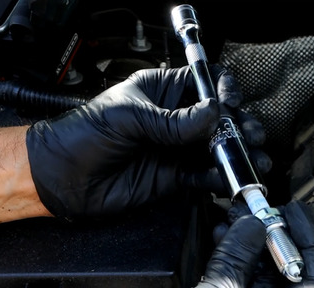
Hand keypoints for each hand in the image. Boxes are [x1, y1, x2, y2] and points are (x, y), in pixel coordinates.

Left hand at [26, 65, 265, 220]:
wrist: (62, 177)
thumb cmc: (82, 135)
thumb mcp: (128, 118)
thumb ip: (172, 121)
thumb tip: (213, 114)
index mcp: (162, 91)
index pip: (203, 82)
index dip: (223, 89)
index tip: (231, 102)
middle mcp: (175, 119)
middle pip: (220, 118)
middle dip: (239, 126)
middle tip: (249, 137)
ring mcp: (176, 148)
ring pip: (217, 149)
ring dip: (237, 155)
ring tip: (252, 161)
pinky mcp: (174, 177)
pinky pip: (204, 176)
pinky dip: (218, 179)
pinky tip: (224, 179)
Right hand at [62, 201, 313, 287]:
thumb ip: (239, 256)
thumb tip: (256, 224)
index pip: (310, 285)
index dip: (303, 246)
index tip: (293, 215)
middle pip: (287, 278)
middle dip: (273, 240)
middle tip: (266, 209)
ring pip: (260, 277)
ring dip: (251, 243)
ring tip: (242, 214)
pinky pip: (237, 284)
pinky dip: (233, 258)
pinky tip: (226, 231)